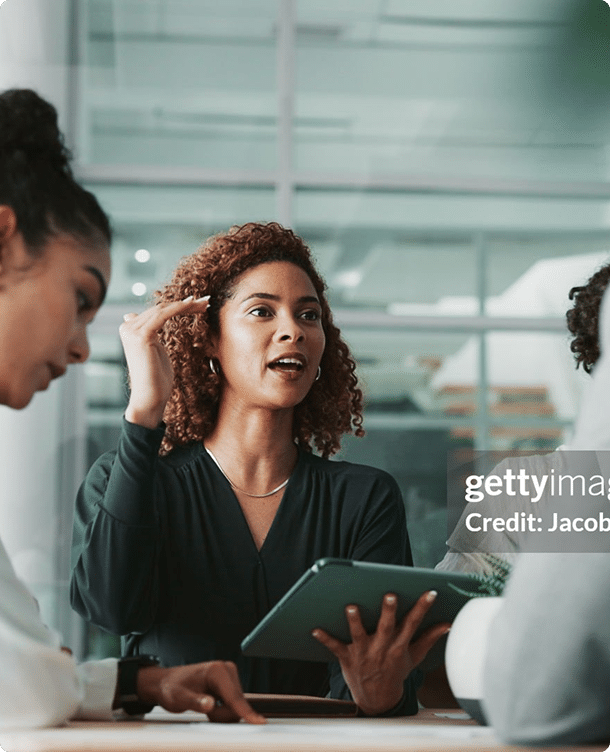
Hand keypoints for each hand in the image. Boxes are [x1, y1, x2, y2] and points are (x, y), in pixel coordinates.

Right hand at [120, 296, 209, 427]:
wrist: (151, 397)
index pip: (157, 311)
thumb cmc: (157, 379)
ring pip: (164, 309)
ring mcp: (132, 330)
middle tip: (206, 301)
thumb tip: (134, 317)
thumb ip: (149, 334)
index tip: (197, 303)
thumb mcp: (155, 351)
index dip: (178, 306)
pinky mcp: (141, 335)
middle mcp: (127, 327)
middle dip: (186, 304)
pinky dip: (180, 309)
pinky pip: (163, 315)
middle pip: (161, 308)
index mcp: (129, 329)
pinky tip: (193, 307)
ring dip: (187, 305)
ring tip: (205, 304)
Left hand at [135, 660, 265, 723]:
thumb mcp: (179, 698)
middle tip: (204, 710)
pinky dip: (223, 709)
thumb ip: (195, 702)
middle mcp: (227, 669)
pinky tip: (211, 705)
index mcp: (217, 671)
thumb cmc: (172, 688)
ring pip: (237, 705)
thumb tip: (211, 704)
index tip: (258, 722)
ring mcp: (230, 675)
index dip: (245, 712)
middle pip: (237, 703)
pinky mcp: (230, 682)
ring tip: (205, 706)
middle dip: (222, 714)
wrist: (167, 683)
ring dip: (222, 713)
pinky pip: (234, 703)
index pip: (234, 697)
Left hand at [312, 590, 450, 715]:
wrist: (378, 700)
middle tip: (390, 595)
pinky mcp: (347, 658)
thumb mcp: (414, 656)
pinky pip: (335, 647)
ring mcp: (364, 653)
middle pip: (386, 627)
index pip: (413, 624)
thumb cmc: (395, 671)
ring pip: (359, 635)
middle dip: (388, 612)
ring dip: (355, 622)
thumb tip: (447, 624)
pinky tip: (315, 628)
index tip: (430, 593)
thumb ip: (429, 638)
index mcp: (400, 646)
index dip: (422, 608)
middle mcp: (382, 648)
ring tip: (351, 607)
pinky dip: (325, 638)